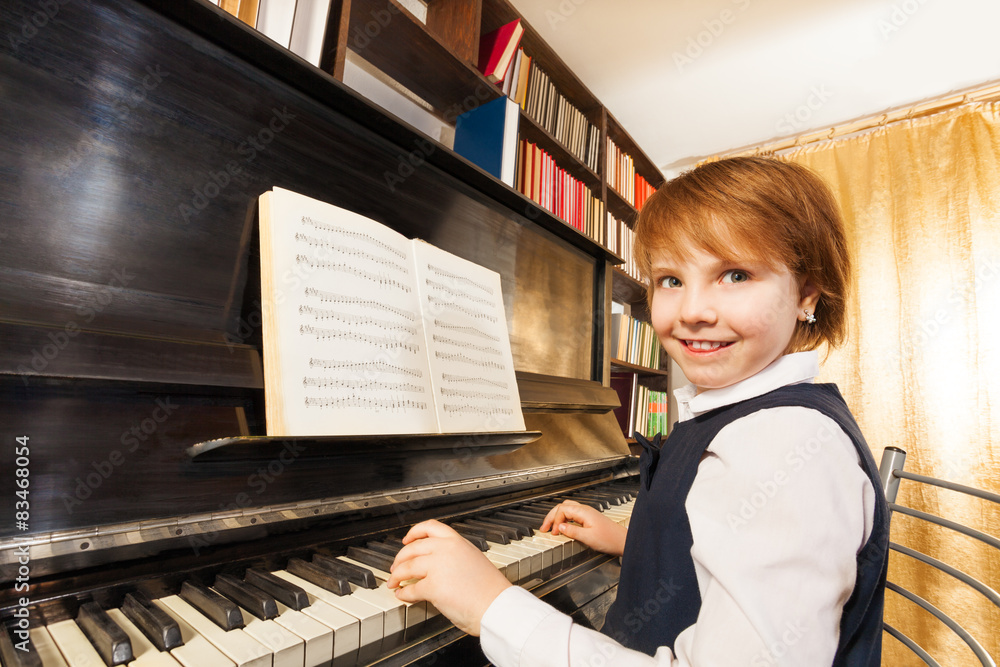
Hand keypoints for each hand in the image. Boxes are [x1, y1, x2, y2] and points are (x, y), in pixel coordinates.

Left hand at [387, 520, 510, 635]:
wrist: (497, 606)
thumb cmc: (490, 590)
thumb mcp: (473, 561)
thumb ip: (454, 557)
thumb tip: (437, 566)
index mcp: (457, 542)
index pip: (430, 527)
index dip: (414, 532)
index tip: (406, 539)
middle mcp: (446, 550)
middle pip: (413, 548)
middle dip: (400, 558)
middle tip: (395, 567)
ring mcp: (438, 566)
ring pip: (407, 567)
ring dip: (397, 576)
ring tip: (394, 582)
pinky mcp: (433, 586)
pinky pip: (410, 589)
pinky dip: (403, 593)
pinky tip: (402, 595)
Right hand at [541, 500, 626, 556]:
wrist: (622, 541)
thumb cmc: (609, 539)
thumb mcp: (588, 538)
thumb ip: (573, 531)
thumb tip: (560, 527)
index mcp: (583, 512)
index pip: (562, 511)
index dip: (555, 521)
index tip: (555, 533)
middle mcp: (584, 510)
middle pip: (562, 507)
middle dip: (551, 517)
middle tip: (544, 528)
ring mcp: (587, 513)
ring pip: (566, 509)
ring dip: (557, 517)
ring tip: (551, 527)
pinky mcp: (588, 518)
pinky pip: (572, 514)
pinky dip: (564, 519)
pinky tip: (563, 527)